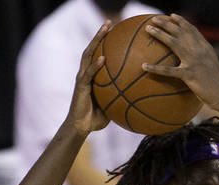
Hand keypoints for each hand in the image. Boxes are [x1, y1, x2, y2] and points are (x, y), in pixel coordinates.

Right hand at [66, 22, 111, 136]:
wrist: (81, 127)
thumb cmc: (95, 118)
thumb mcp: (112, 105)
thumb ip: (120, 97)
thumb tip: (138, 97)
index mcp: (92, 75)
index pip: (98, 54)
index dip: (105, 43)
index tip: (115, 32)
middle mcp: (85, 72)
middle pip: (92, 48)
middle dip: (100, 34)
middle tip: (110, 23)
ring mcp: (82, 77)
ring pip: (88, 54)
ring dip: (96, 41)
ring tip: (104, 30)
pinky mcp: (80, 86)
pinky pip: (89, 73)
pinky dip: (95, 66)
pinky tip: (102, 59)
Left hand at [143, 15, 218, 112]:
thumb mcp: (212, 68)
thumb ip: (204, 60)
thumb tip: (195, 60)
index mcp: (205, 48)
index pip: (192, 30)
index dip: (181, 21)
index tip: (171, 16)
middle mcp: (199, 51)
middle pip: (180, 32)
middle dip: (166, 23)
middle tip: (154, 19)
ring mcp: (194, 61)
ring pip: (173, 43)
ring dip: (159, 34)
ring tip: (148, 29)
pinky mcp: (190, 75)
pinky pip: (169, 71)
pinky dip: (155, 69)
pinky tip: (144, 66)